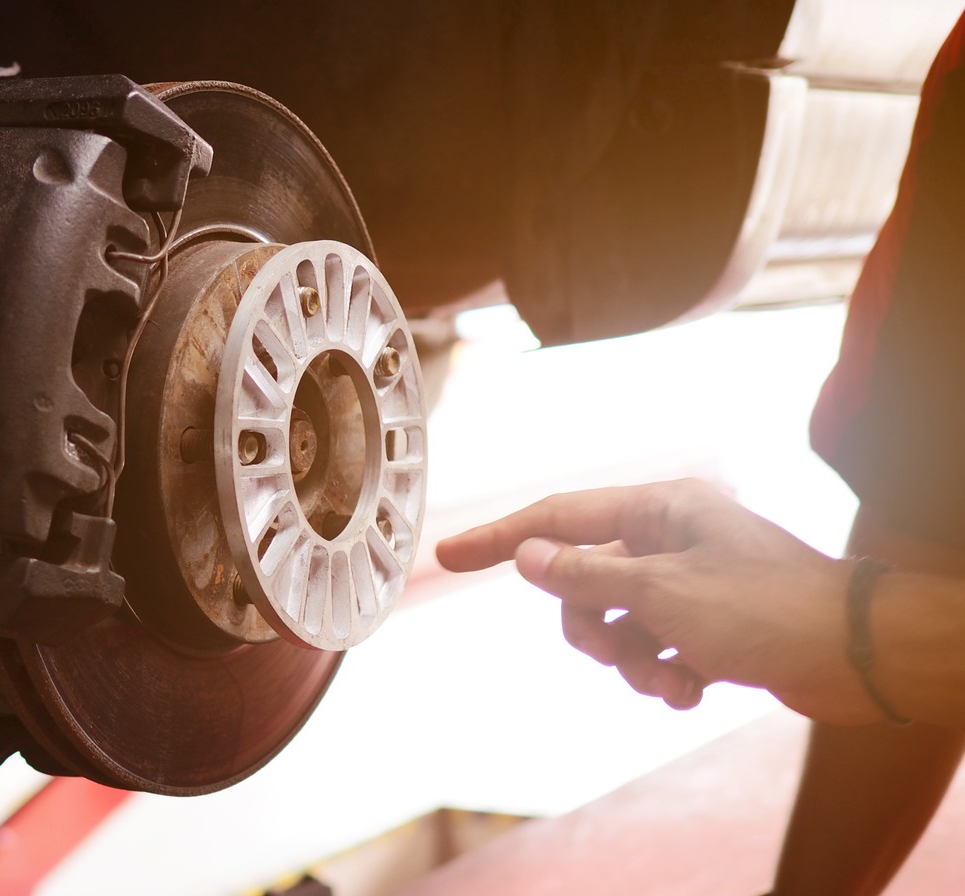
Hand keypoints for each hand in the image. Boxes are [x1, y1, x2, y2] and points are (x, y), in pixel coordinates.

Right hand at [436, 479, 877, 722]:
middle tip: (614, 654)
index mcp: (659, 510)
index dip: (499, 538)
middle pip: (583, 582)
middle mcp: (669, 539)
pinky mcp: (707, 625)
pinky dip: (663, 675)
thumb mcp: (661, 593)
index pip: (558, 517)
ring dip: (633, 663)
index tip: (448, 555)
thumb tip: (527, 556)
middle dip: (592, 630)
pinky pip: (652, 650)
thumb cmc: (766, 607)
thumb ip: (585, 575)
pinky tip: (695, 689)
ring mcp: (687, 583)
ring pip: (616, 625)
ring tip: (671, 681)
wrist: (854, 656)